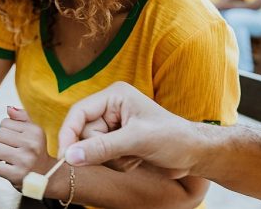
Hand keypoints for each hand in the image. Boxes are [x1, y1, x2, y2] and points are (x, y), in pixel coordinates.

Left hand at [0, 106, 55, 189]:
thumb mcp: (35, 132)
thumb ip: (22, 117)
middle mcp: (31, 145)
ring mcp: (24, 161)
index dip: (5, 129)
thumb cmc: (37, 152)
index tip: (12, 137)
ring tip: (3, 155)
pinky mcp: (15, 175)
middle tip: (6, 147)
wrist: (47, 176)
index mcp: (35, 132)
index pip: (5, 122)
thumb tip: (8, 108)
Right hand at [57, 82, 205, 178]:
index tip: (65, 156)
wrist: (195, 154)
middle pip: (83, 134)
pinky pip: (102, 159)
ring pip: (92, 149)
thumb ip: (101, 148)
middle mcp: (111, 109)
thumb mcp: (136, 141)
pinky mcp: (117, 142)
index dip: (69, 133)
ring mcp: (114, 126)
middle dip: (101, 150)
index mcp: (114, 96)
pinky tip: (137, 158)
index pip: (79, 112)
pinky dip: (118, 164)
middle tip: (124, 153)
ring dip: (112, 159)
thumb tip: (71, 156)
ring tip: (135, 155)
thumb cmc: (173, 138)